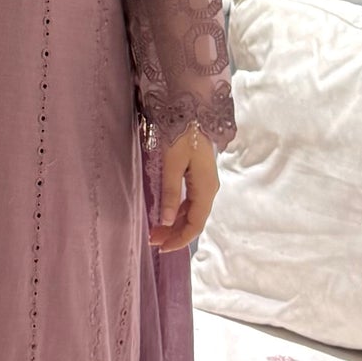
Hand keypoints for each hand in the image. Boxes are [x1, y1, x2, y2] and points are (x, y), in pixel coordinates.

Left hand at [148, 127, 217, 252]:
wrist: (193, 112)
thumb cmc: (182, 135)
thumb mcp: (173, 164)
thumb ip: (170, 193)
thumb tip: (165, 221)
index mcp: (206, 189)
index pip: (195, 224)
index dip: (179, 239)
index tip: (161, 248)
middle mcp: (209, 189)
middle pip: (194, 220)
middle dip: (174, 234)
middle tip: (152, 241)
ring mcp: (205, 184)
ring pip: (192, 212)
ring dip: (175, 224)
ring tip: (155, 232)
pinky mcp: (199, 177)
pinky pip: (190, 202)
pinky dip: (177, 212)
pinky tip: (165, 215)